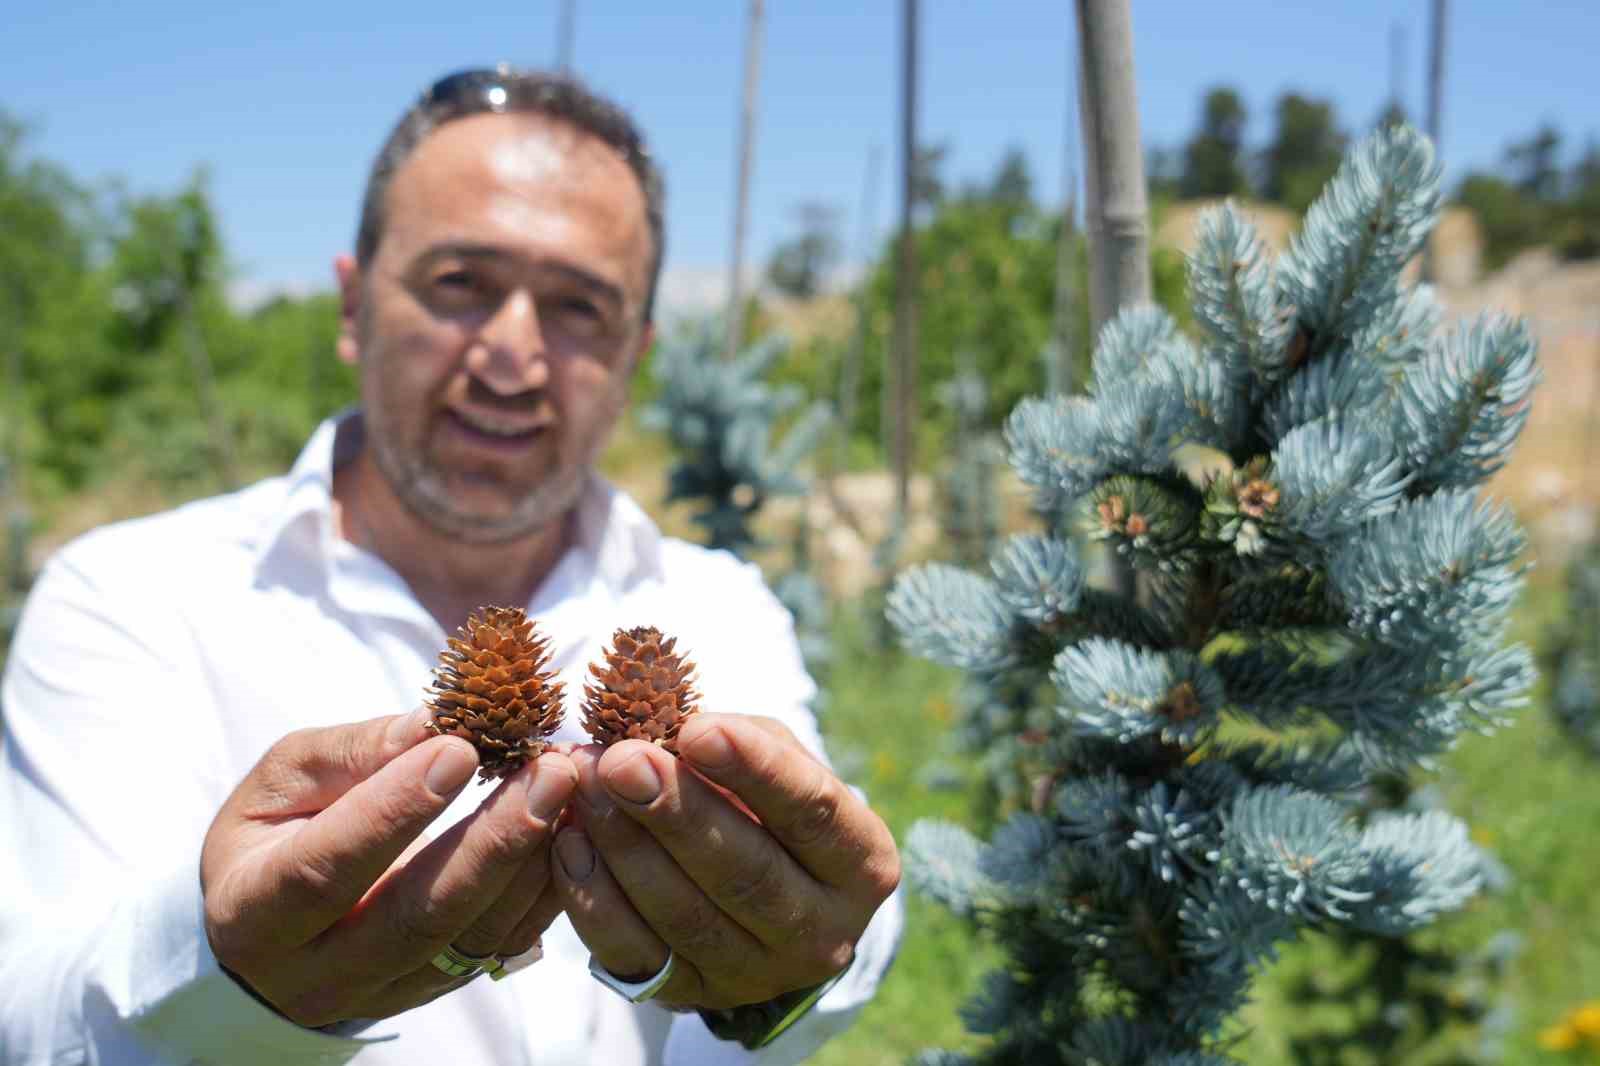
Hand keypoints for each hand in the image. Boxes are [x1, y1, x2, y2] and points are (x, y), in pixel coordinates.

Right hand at [200, 707, 576, 1026]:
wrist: (272, 928)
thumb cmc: (273, 834)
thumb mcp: (283, 781)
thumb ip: (352, 753)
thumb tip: (434, 722)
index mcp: (254, 911)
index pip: (326, 868)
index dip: (394, 811)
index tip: (460, 749)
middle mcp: (316, 971)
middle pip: (416, 917)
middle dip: (492, 841)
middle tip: (549, 772)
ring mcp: (380, 993)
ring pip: (470, 940)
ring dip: (531, 861)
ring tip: (569, 790)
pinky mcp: (433, 992)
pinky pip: (499, 950)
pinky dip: (544, 891)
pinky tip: (570, 833)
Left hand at [552, 713, 899, 1009]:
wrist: (761, 887)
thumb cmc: (769, 802)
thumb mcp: (776, 760)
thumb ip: (739, 742)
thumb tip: (671, 731)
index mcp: (862, 864)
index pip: (814, 813)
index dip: (756, 770)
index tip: (698, 729)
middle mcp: (822, 932)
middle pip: (746, 874)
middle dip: (677, 812)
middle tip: (622, 760)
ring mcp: (757, 975)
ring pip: (685, 917)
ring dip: (625, 847)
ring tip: (586, 787)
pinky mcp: (692, 996)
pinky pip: (634, 955)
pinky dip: (594, 897)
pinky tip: (570, 841)